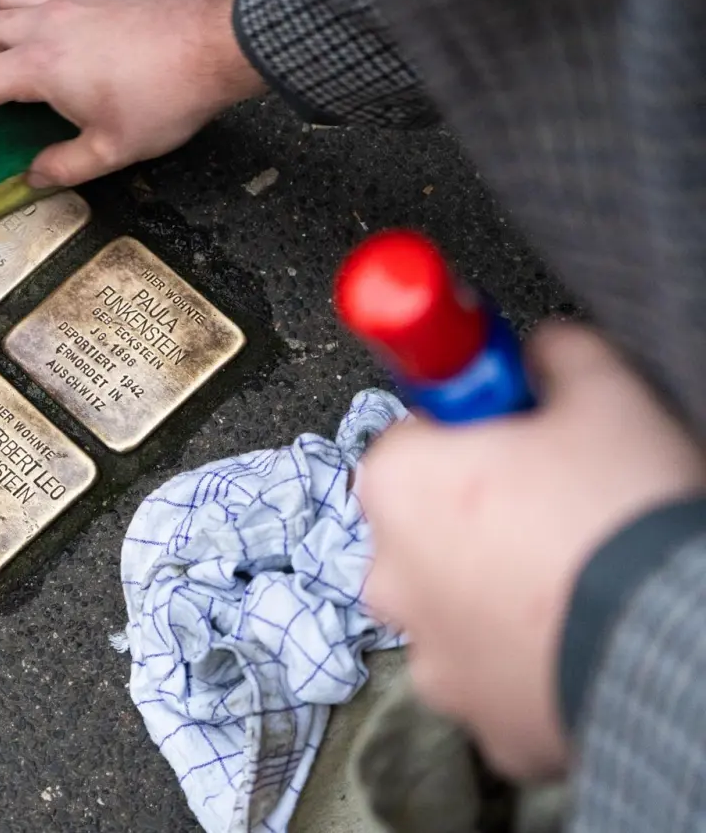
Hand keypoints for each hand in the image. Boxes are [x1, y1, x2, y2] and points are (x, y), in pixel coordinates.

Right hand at [0, 0, 267, 187]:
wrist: (215, 47)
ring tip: (4, 65)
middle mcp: (43, 26)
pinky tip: (50, 45)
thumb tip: (34, 177)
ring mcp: (67, 3)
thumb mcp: (111, 151)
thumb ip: (63, 168)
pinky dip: (26, 15)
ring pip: (2, 2)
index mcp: (38, 66)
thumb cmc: (167, 96)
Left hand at [360, 323, 705, 780]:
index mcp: (399, 485)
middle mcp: (389, 572)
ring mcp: (428, 651)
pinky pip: (491, 672)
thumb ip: (556, 356)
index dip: (468, 433)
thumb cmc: (626, 517)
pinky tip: (579, 635)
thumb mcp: (608, 397)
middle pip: (424, 525)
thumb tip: (544, 349)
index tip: (510, 437)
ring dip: (497, 591)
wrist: (678, 641)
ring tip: (576, 578)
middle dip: (477, 515)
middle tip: (555, 509)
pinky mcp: (475, 716)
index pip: (411, 438)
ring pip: (455, 604)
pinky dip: (523, 657)